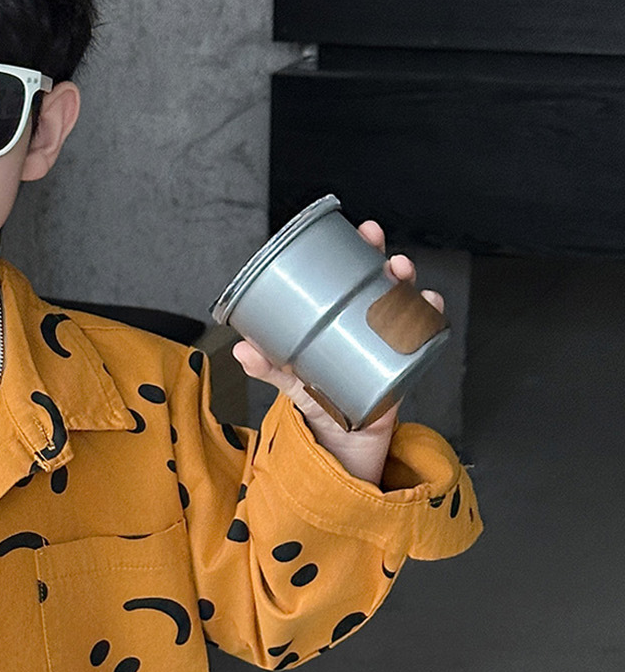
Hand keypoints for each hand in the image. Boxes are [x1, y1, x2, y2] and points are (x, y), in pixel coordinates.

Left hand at [232, 220, 444, 485]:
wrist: (342, 438)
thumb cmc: (318, 397)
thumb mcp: (290, 378)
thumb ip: (267, 366)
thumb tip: (241, 351)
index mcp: (342, 315)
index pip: (354, 274)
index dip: (363, 250)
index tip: (364, 233)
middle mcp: (371, 321)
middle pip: (388, 283)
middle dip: (392, 263)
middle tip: (389, 258)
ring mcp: (391, 341)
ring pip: (410, 305)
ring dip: (413, 289)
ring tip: (406, 285)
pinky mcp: (405, 365)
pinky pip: (425, 338)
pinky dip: (430, 322)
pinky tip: (428, 312)